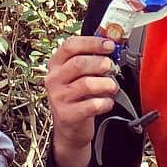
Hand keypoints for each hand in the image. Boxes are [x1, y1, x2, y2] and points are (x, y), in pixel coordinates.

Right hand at [45, 36, 117, 166]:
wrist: (70, 126)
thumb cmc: (78, 95)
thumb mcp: (79, 75)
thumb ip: (92, 58)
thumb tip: (112, 40)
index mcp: (56, 64)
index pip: (70, 45)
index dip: (92, 43)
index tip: (110, 45)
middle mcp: (54, 79)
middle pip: (79, 64)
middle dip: (101, 63)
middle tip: (112, 67)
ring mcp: (58, 97)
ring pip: (87, 84)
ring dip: (106, 84)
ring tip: (112, 87)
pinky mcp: (67, 115)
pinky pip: (91, 105)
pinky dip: (105, 102)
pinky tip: (107, 102)